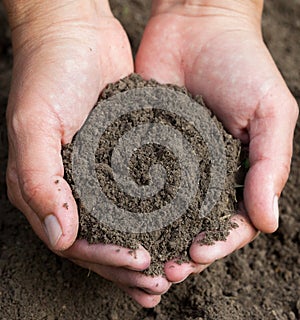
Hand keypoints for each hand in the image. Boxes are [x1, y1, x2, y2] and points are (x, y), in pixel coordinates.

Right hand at [5, 0, 168, 306]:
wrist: (75, 35)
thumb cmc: (48, 73)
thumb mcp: (34, 123)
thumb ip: (37, 179)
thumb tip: (58, 235)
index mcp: (46, 186)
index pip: (75, 239)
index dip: (106, 256)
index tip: (140, 263)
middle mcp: (73, 186)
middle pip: (101, 240)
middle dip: (129, 265)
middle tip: (160, 282)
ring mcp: (100, 173)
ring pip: (124, 225)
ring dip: (146, 249)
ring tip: (171, 271)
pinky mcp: (123, 157)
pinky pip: (140, 194)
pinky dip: (157, 216)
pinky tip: (177, 229)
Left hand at [136, 0, 298, 281]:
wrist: (198, 25)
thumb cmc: (242, 65)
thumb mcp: (271, 113)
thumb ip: (270, 166)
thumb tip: (268, 222)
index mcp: (237, 171)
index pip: (231, 221)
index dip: (217, 243)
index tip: (198, 256)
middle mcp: (202, 173)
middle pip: (193, 225)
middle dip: (181, 250)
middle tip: (165, 271)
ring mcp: (170, 161)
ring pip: (162, 211)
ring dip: (153, 237)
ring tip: (140, 258)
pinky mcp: (141, 144)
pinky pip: (134, 178)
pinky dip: (129, 203)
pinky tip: (117, 221)